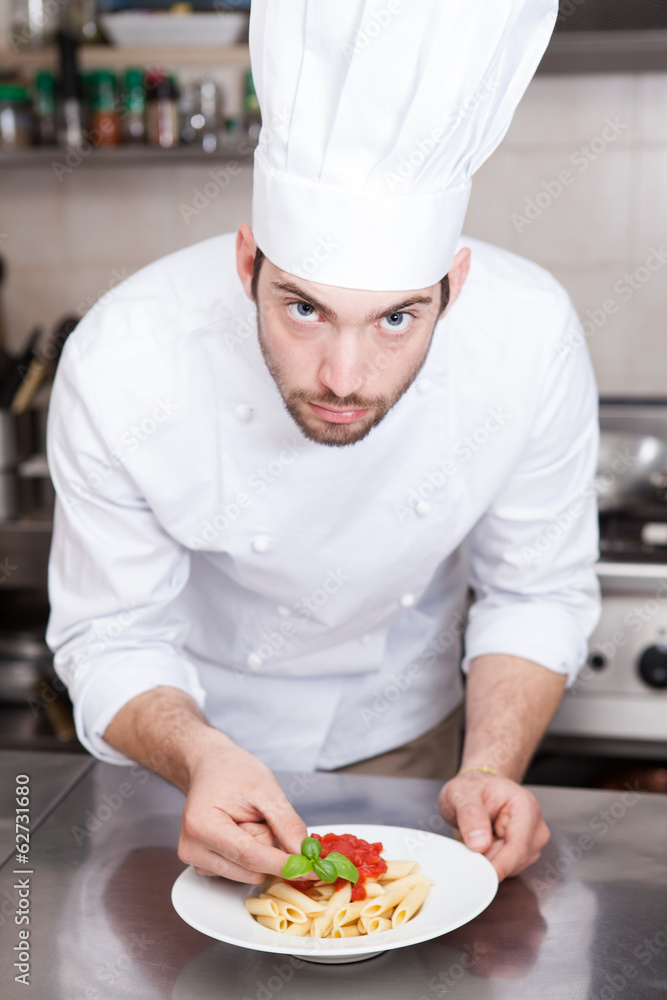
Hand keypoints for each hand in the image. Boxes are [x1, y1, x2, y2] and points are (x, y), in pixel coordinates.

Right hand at [178, 730, 307, 882]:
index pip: (250, 857)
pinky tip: (242, 831)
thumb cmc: (232, 772)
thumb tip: (303, 854)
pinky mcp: (204, 866)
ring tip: (248, 821)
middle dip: (268, 846)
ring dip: (260, 850)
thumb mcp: (266, 789)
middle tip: (261, 816)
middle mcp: (193, 849)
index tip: (310, 870)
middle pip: (251, 869)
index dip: (284, 865)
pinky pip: (241, 872)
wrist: (211, 767)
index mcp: (202, 826)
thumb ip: (286, 824)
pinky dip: (251, 856)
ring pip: (249, 874)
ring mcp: (196, 860)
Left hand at [438, 772, 548, 880]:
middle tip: (467, 845)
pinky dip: (493, 862)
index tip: (485, 875)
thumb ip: (470, 814)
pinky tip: (484, 845)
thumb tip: (480, 843)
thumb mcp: (461, 792)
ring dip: (491, 859)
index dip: (502, 863)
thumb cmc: (473, 788)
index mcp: (524, 805)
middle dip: (490, 859)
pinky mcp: (525, 852)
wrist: (475, 791)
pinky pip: (508, 868)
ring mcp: (532, 840)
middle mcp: (534, 824)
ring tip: (477, 838)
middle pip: (516, 858)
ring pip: (513, 866)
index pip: (519, 844)